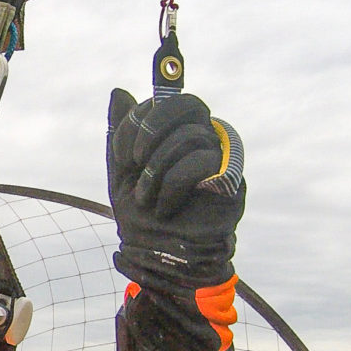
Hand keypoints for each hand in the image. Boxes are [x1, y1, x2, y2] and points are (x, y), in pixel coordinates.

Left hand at [106, 89, 245, 292]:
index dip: (141, 118)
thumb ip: (120, 134)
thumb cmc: (142, 218)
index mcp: (180, 135)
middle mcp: (206, 141)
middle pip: (189, 104)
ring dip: (155, 169)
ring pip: (190, 136)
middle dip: (151, 129)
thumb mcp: (120, 173)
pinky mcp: (232, 182)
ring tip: (144, 198)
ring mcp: (222, 160)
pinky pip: (202, 161)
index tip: (123, 155)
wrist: (157, 258)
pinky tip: (163, 207)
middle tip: (133, 161)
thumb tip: (119, 92)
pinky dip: (172, 185)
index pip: (170, 100)